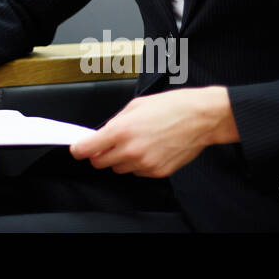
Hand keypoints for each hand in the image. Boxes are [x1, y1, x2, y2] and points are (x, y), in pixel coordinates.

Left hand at [69, 86, 238, 177]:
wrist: (201, 118)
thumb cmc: (172, 106)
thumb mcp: (135, 105)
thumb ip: (115, 122)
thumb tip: (101, 133)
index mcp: (121, 131)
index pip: (86, 149)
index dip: (79, 149)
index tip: (78, 148)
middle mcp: (130, 150)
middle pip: (99, 163)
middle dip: (99, 153)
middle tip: (107, 143)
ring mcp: (144, 164)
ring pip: (118, 169)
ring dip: (120, 159)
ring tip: (135, 142)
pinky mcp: (157, 172)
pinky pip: (137, 172)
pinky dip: (138, 164)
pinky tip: (149, 149)